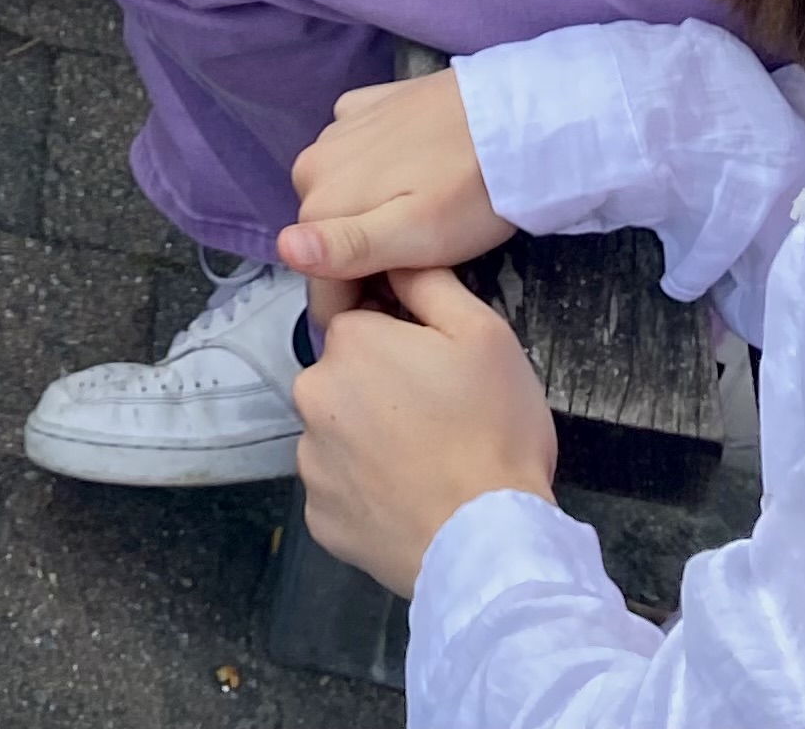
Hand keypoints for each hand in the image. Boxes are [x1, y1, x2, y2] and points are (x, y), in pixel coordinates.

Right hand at [281, 73, 511, 321]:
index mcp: (321, 201)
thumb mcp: (416, 237)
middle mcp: (314, 161)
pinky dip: (373, 169)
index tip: (403, 313)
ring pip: (338, 196)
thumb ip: (346, 247)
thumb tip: (284, 249)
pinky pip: (353, 150)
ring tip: (421, 224)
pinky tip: (411, 173)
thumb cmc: (470, 193)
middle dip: (362, 264)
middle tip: (419, 269)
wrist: (516, 120)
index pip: (320, 284)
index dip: (360, 309)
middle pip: (326, 238)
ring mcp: (338, 126)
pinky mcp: (365, 103)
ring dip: (366, 217)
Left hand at [295, 265, 558, 598]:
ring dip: (368, 442)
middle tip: (435, 422)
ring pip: (338, 434)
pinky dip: (363, 493)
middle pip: (346, 378)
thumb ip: (430, 284)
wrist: (490, 545)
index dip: (402, 344)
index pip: (364, 323)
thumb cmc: (492, 433)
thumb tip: (394, 261)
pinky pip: (338, 490)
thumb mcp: (484, 335)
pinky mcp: (318, 520)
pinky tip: (404, 501)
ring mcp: (312, 463)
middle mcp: (314, 394)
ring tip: (423, 467)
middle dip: (381, 391)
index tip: (436, 373)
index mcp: (350, 342)